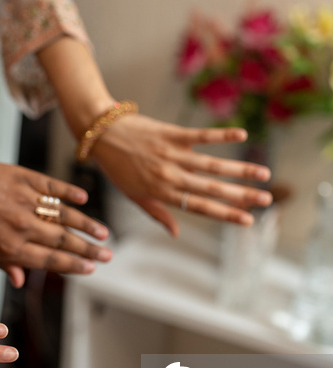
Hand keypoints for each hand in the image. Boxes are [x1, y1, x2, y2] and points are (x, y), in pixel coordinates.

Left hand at [0, 157, 110, 287]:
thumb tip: (21, 281)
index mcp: (9, 247)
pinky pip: (51, 186)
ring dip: (85, 224)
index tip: (92, 268)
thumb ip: (2, 263)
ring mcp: (23, 200)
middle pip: (62, 240)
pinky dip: (68, 191)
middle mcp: (20, 225)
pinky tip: (83, 197)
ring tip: (103, 232)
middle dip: (88, 249)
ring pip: (62, 214)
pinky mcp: (22, 178)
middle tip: (109, 254)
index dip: (73, 265)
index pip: (49, 259)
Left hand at [93, 114, 272, 235]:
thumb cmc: (116, 167)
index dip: (224, 214)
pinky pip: (199, 135)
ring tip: (263, 173)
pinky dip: (220, 134)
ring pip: (210, 164)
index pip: (198, 207)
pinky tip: (242, 134)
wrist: (101, 134)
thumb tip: (176, 233)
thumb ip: (156, 213)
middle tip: (267, 199)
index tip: (248, 220)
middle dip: (241, 195)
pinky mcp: (171, 134)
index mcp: (161, 192)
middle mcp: (168, 175)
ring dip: (239, 169)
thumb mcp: (132, 195)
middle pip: (210, 188)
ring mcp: (170, 154)